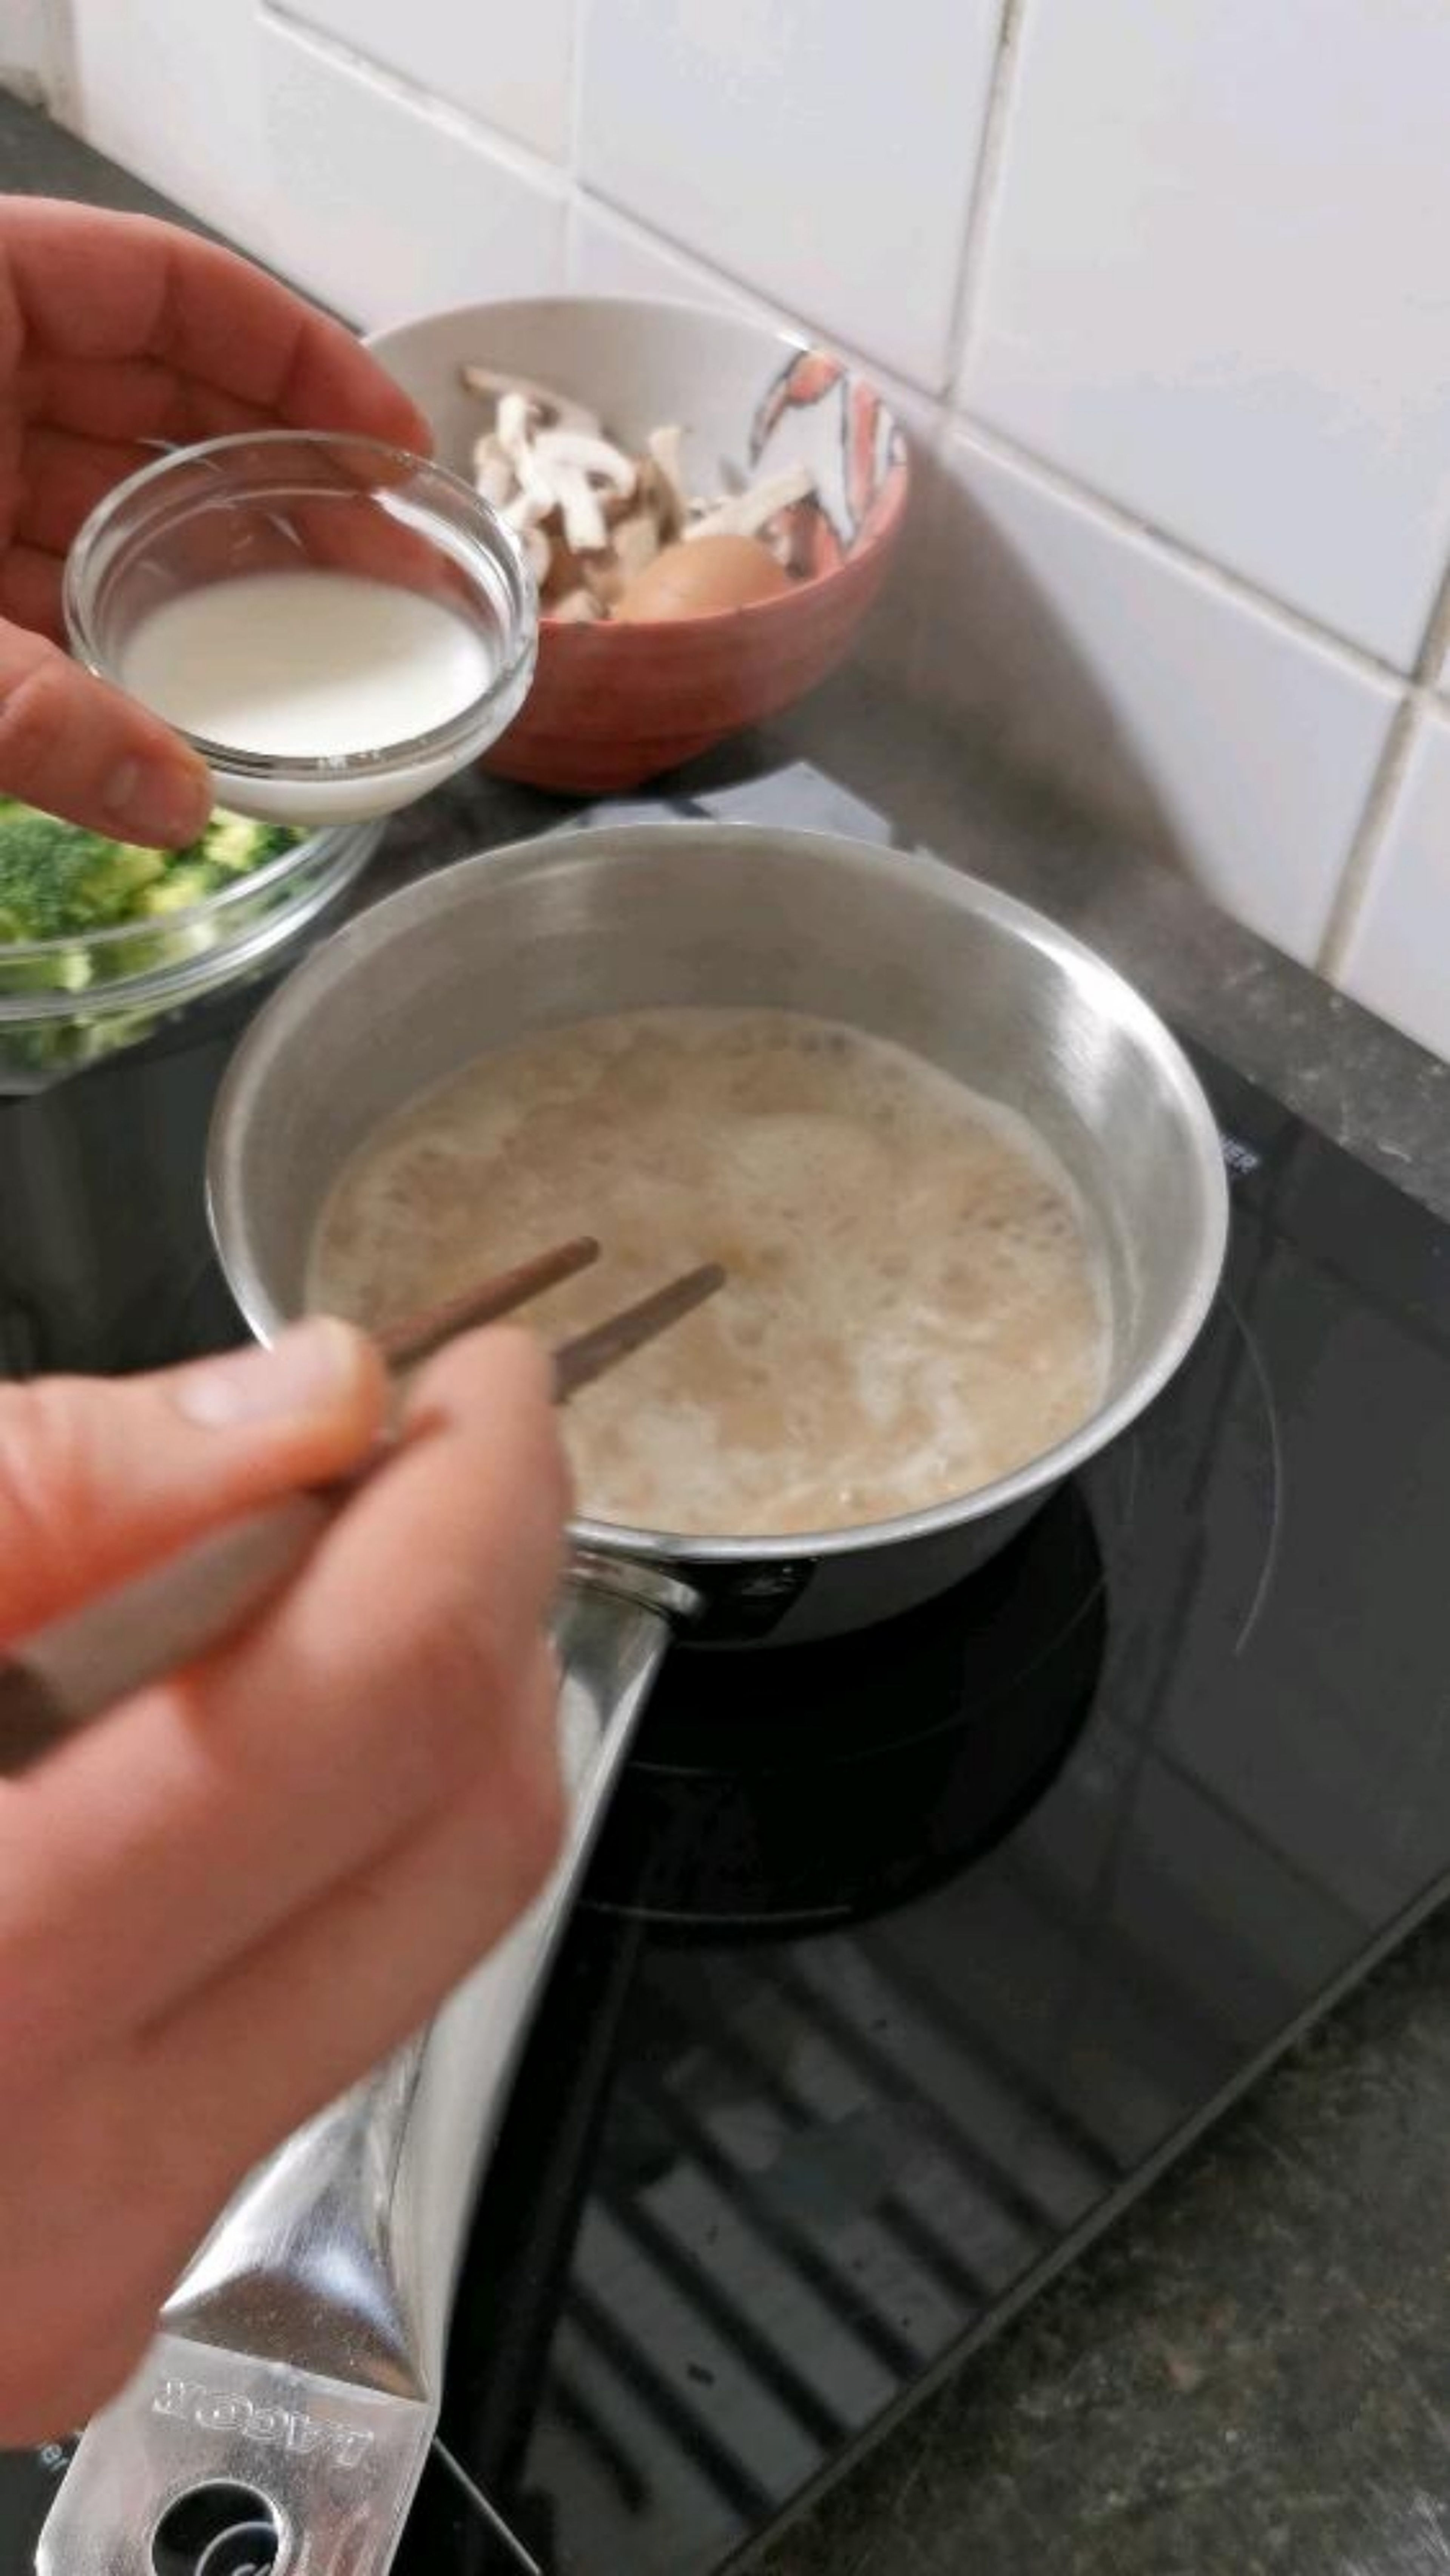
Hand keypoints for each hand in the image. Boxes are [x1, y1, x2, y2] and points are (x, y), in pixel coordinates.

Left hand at [0, 197, 429, 843]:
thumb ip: (30, 712)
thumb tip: (174, 803)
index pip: (166, 285)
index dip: (295, 353)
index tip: (397, 446)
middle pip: (158, 387)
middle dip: (282, 471)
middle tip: (393, 561)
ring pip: (106, 487)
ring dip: (217, 556)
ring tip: (325, 625)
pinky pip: (36, 563)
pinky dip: (114, 616)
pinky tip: (191, 681)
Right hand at [0, 1318, 568, 2441]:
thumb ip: (41, 1493)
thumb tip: (306, 1401)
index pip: (376, 1703)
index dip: (475, 1503)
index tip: (484, 1390)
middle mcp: (57, 2187)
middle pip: (459, 1837)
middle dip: (493, 1608)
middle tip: (441, 1462)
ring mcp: (90, 2266)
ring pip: (420, 1943)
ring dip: (421, 1734)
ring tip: (320, 1588)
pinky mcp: (98, 2281)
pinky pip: (314, 2032)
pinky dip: (322, 1860)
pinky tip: (227, 1754)